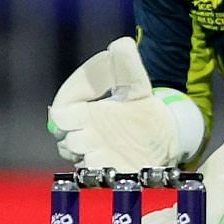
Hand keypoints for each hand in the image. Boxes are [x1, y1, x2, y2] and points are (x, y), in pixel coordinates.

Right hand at [47, 37, 201, 170]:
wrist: (165, 134)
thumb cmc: (141, 106)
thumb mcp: (137, 82)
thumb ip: (127, 64)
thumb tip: (121, 45)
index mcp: (82, 114)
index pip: (58, 115)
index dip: (63, 112)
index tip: (84, 106)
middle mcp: (84, 138)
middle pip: (66, 142)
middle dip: (79, 136)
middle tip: (96, 131)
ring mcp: (96, 158)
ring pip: (81, 160)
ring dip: (91, 154)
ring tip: (109, 147)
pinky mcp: (112, 175)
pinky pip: (101, 178)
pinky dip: (106, 172)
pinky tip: (119, 163)